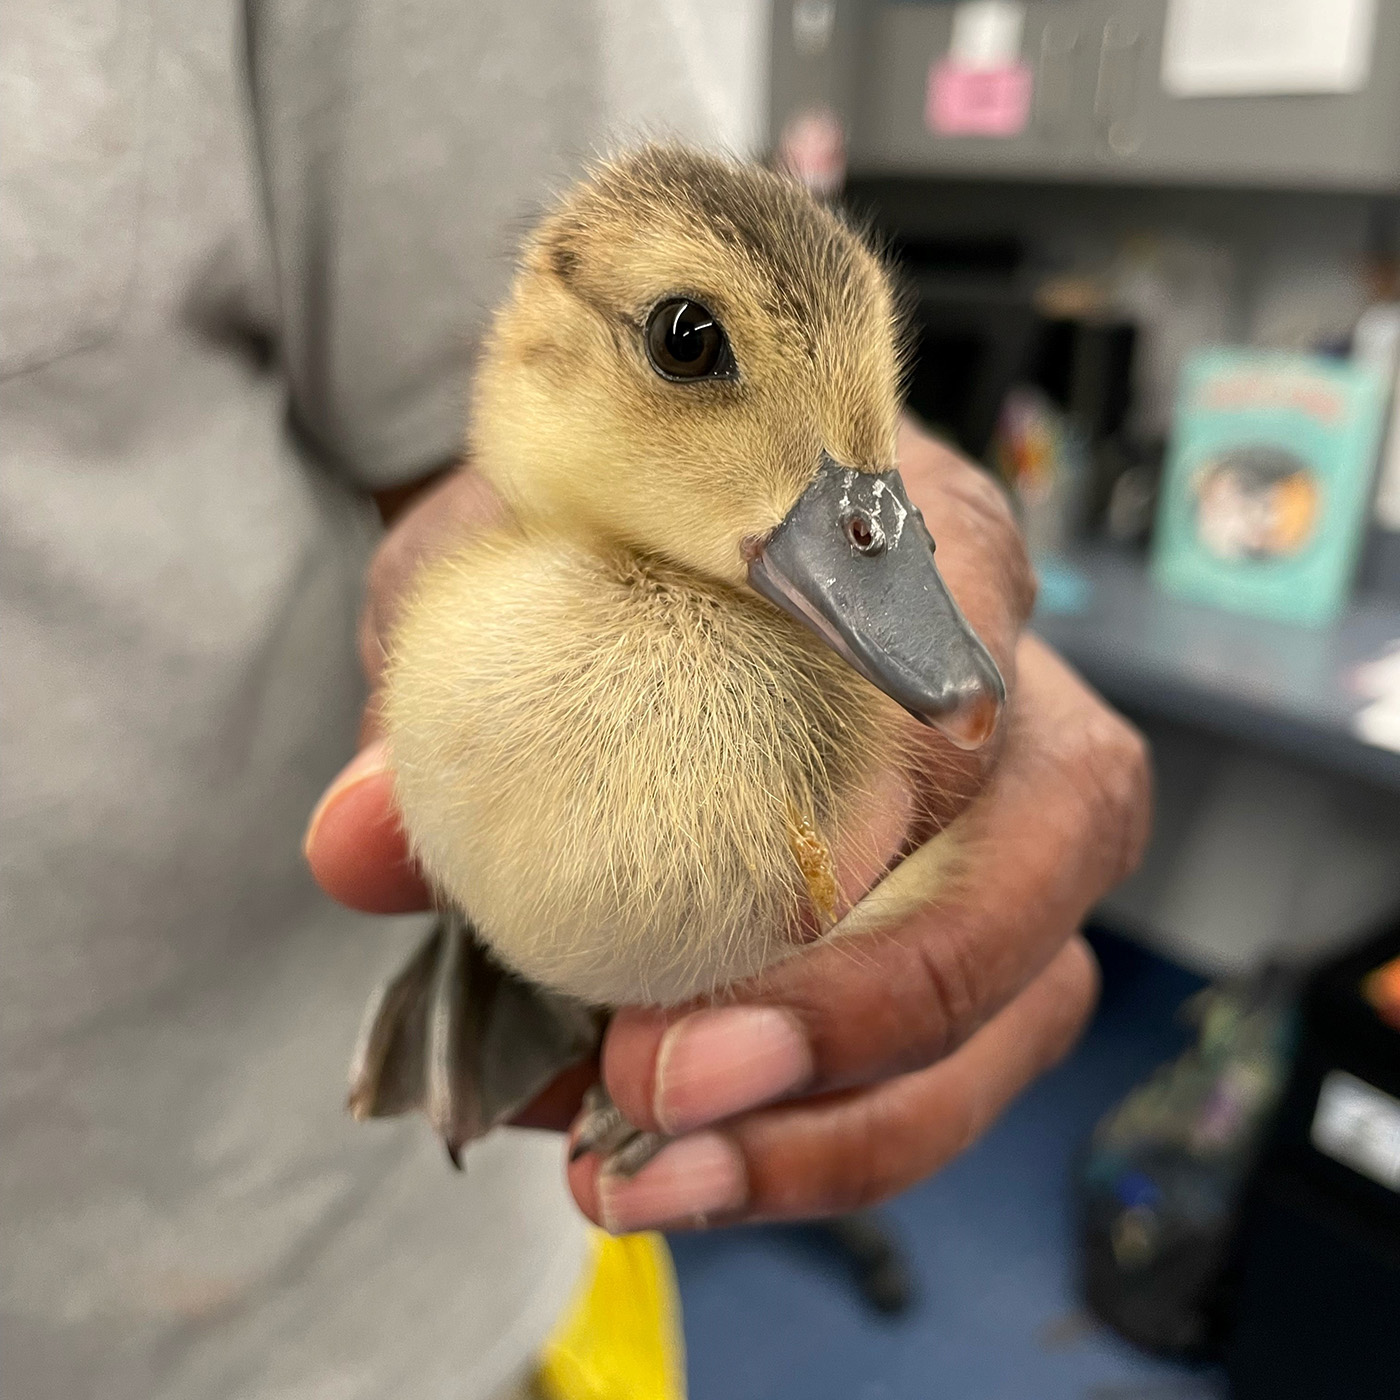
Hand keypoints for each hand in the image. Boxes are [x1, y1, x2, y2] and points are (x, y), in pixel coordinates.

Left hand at [305, 422, 1151, 1224]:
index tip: (768, 877)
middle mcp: (995, 674)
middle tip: (670, 1085)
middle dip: (879, 999)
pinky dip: (816, 1141)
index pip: (965, 614)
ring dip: (845, 1128)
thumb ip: (437, 692)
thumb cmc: (578, 543)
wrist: (607, 562)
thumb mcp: (488, 573)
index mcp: (899, 532)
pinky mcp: (962, 926)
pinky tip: (671, 1167)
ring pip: (1024, 993)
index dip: (905, 750)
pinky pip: (952, 1063)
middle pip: (1053, 844)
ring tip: (647, 1179)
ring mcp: (1005, 814)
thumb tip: (355, 847)